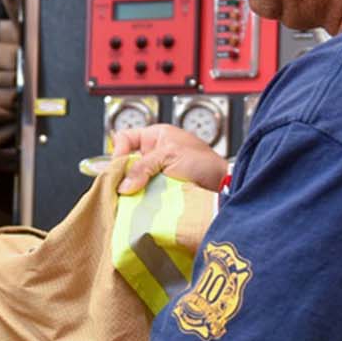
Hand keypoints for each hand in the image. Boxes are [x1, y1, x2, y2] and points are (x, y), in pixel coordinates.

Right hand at [110, 124, 227, 194]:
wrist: (223, 187)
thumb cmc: (205, 164)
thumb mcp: (170, 156)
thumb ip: (143, 166)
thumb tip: (124, 184)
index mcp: (156, 136)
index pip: (125, 138)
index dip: (118, 150)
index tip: (119, 166)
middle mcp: (153, 154)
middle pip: (126, 163)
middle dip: (123, 175)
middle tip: (122, 186)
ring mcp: (156, 174)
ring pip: (132, 181)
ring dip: (131, 189)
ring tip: (131, 197)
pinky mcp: (159, 191)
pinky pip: (142, 194)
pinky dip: (139, 199)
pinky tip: (138, 204)